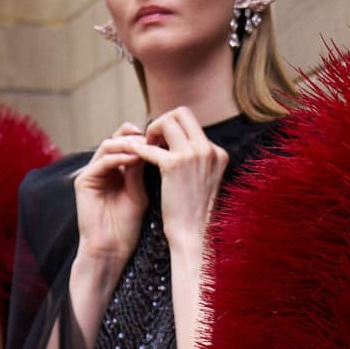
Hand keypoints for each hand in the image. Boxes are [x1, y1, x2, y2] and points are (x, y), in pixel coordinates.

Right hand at [74, 125, 149, 266]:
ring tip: (144, 146)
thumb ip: (139, 172)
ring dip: (127, 144)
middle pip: (116, 140)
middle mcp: (102, 170)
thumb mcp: (138, 194)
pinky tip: (133, 158)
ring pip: (108, 146)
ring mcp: (91, 174)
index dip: (142, 139)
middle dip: (134, 136)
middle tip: (151, 136)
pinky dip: (118, 158)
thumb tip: (149, 147)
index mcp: (115, 172)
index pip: (127, 145)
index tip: (161, 139)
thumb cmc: (127, 227)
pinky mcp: (84, 181)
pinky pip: (102, 162)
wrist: (111, 250)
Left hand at [144, 108, 227, 253]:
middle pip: (182, 113)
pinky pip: (150, 146)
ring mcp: (193, 155)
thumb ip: (198, 162)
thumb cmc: (195, 214)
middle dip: (162, 122)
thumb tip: (179, 146)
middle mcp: (208, 150)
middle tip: (150, 140)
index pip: (193, 124)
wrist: (194, 235)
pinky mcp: (174, 165)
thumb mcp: (204, 182)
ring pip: (166, 121)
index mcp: (218, 153)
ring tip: (143, 148)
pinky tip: (131, 156)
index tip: (162, 142)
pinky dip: (139, 149)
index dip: (174, 128)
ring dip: (151, 131)